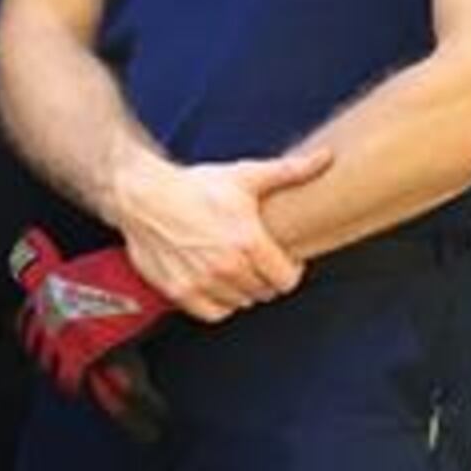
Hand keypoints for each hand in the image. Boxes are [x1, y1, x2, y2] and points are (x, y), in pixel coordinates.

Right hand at [108, 148, 330, 320]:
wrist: (143, 197)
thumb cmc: (193, 187)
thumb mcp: (244, 176)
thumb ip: (289, 171)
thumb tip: (327, 157)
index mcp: (248, 242)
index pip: (286, 280)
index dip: (290, 269)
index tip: (282, 258)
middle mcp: (227, 267)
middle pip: (264, 292)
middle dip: (266, 278)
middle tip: (256, 261)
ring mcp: (201, 282)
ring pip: (240, 302)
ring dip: (242, 290)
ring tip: (235, 269)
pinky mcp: (179, 291)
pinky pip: (213, 313)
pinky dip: (218, 303)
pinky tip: (216, 284)